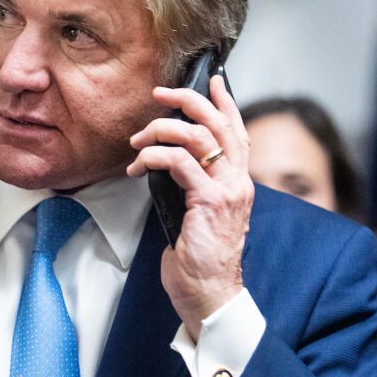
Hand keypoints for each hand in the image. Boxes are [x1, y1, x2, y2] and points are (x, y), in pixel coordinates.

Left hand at [126, 74, 254, 338]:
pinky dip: (153, 157)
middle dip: (189, 100)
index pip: (238, 131)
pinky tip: (137, 166)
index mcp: (239, 183)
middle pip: (220, 124)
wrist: (211, 295)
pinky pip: (179, 162)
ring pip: (198, 136)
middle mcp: (239, 182)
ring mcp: (226, 191)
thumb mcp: (201, 216)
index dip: (225, 103)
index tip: (211, 81)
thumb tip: (171, 165)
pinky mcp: (209, 202)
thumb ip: (196, 188)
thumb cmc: (201, 262)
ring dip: (161, 130)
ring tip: (138, 139)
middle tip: (161, 93)